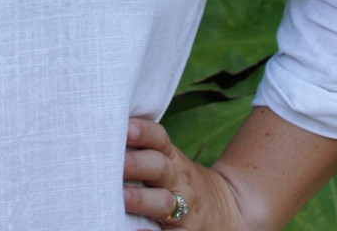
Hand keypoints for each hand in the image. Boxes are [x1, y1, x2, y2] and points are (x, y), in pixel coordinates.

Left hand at [123, 117, 243, 229]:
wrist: (232, 210)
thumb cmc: (183, 182)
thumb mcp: (173, 161)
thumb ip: (145, 150)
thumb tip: (104, 134)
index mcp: (173, 159)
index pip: (159, 139)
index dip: (143, 131)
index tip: (124, 126)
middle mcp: (179, 180)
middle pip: (159, 167)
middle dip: (136, 163)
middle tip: (113, 161)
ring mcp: (185, 208)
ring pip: (163, 201)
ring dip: (141, 199)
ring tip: (120, 197)